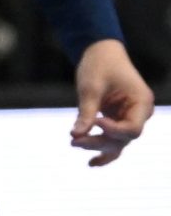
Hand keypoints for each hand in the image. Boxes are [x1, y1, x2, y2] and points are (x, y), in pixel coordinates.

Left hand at [71, 38, 151, 164]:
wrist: (100, 52)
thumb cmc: (99, 65)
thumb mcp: (91, 87)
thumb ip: (86, 111)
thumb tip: (76, 135)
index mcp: (142, 102)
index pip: (132, 128)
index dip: (112, 131)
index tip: (94, 122)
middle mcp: (140, 113)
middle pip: (124, 138)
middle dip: (99, 141)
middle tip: (73, 141)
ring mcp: (130, 117)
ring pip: (117, 142)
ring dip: (97, 146)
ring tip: (75, 146)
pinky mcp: (118, 120)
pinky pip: (113, 140)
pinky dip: (103, 150)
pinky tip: (92, 163)